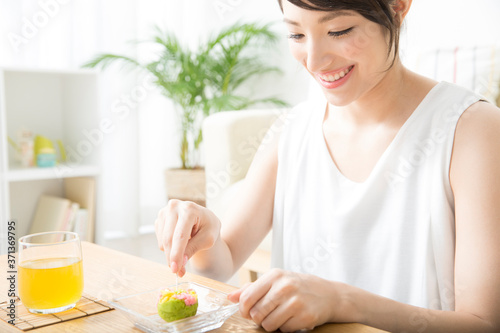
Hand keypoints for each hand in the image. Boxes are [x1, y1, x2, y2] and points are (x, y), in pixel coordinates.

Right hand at [155, 199, 220, 276]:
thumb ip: (194, 248)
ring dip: (171, 254)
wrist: (203, 219)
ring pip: (162, 241)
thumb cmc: (208, 227)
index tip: (175, 269)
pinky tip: (178, 244)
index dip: (177, 254)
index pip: (180, 236)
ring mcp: (165, 212)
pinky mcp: (159, 218)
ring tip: (184, 256)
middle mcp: (174, 207)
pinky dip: (168, 248)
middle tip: (179, 272)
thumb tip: (180, 262)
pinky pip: (159, 239)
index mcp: (189, 209)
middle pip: (169, 239)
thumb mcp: (208, 238)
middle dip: (173, 258)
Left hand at [228, 269, 345, 331]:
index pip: (247, 297)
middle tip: (267, 314)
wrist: (328, 294)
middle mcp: (284, 287)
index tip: (248, 312)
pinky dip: (285, 328)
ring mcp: (295, 302)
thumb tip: (230, 297)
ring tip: (281, 315)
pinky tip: (292, 318)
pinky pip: (283, 330)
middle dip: (259, 318)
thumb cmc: (297, 286)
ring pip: (268, 324)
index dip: (244, 309)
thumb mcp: (276, 281)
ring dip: (272, 324)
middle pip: (256, 313)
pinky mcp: (305, 316)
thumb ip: (252, 289)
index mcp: (275, 276)